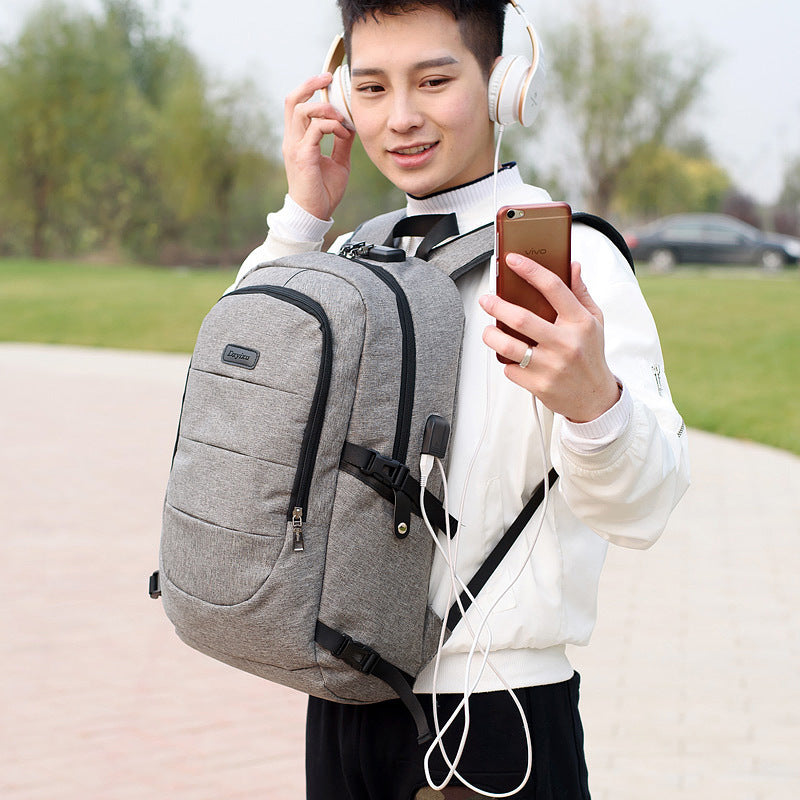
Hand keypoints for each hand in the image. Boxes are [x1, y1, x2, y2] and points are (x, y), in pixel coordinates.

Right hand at [282, 73, 354, 220]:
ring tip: (342, 120)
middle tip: (328, 79)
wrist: (315, 214)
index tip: (327, 81)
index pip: (296, 104)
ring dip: (326, 109)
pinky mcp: (302, 156)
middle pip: (293, 100)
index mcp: (297, 139)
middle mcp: (292, 139)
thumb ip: (341, 142)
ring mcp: (295, 147)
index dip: (309, 88)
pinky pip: (315, 129)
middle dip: (310, 84)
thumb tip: (350, 125)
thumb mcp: (338, 161)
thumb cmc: (324, 191)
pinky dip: (331, 126)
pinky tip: (343, 133)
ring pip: (302, 110)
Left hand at [479, 256, 620, 422]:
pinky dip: (506, 363)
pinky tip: (511, 359)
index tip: (512, 260)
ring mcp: (552, 366)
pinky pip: (510, 370)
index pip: (553, 288)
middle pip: (521, 319)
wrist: (595, 398)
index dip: (530, 270)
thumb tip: (572, 265)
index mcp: (580, 323)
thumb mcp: (594, 322)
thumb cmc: (590, 355)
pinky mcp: (539, 386)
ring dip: (491, 336)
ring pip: (508, 347)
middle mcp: (566, 343)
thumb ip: (581, 293)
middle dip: (497, 306)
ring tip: (488, 331)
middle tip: (486, 300)